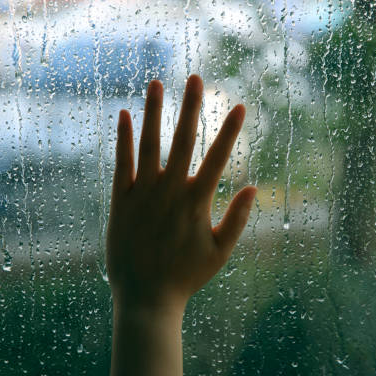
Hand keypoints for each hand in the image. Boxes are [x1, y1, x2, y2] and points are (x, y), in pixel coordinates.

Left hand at [106, 74, 256, 313]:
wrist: (146, 298)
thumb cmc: (186, 277)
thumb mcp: (220, 252)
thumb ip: (237, 219)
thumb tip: (254, 187)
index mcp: (197, 202)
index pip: (219, 158)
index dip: (230, 130)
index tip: (239, 105)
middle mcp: (170, 191)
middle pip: (182, 140)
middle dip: (190, 106)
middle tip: (195, 76)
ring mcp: (143, 194)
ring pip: (149, 144)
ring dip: (154, 112)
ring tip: (156, 83)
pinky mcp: (121, 200)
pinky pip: (121, 163)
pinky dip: (123, 139)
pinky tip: (123, 115)